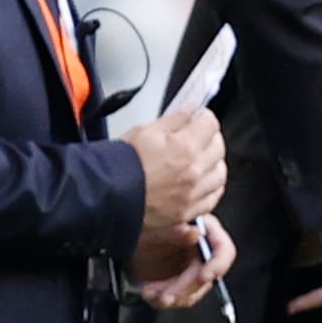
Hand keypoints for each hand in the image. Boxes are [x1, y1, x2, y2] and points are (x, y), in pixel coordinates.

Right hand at [127, 108, 225, 232]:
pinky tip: (203, 183)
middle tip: (201, 136)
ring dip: (214, 164)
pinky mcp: (186, 212)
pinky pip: (212, 198)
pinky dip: (211, 189)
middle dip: (211, 138)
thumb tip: (191, 110)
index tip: (199, 118)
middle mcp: (194, 172)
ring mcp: (192, 194)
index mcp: (185, 147)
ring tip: (202, 160)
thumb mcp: (144, 131)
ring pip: (219, 174)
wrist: (102, 198)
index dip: (204, 118)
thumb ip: (174, 119)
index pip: (210, 124)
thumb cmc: (118, 165)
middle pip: (218, 148)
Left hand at [131, 216, 235, 309]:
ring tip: (151, 294)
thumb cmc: (142, 228)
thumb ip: (175, 230)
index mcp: (206, 231)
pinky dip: (164, 300)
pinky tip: (149, 293)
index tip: (204, 277)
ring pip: (194, 291)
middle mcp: (203, 251)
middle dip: (186, 288)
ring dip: (173, 297)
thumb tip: (196, 234)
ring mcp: (193, 269)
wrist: (126, 242)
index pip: (223, 250)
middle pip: (207, 276)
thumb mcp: (155, 227)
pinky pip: (180, 298)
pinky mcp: (182, 283)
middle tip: (166, 296)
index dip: (217, 265)